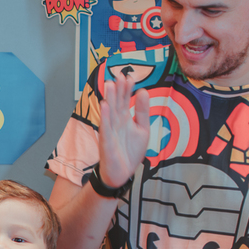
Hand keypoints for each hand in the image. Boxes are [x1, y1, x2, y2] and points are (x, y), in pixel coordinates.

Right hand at [97, 71, 151, 187]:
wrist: (122, 173)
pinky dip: (105, 117)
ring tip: (109, 84)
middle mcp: (116, 123)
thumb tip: (143, 91)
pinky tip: (105, 106)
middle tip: (119, 75)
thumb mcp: (143, 129)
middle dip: (118, 90)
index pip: (124, 100)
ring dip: (109, 98)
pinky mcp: (106, 142)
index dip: (127, 89)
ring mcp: (110, 132)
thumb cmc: (130, 152)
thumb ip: (143, 111)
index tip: (130, 77)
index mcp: (124, 118)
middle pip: (116, 103)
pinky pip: (105, 128)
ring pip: (109, 113)